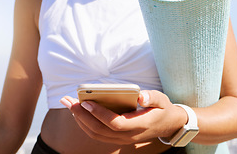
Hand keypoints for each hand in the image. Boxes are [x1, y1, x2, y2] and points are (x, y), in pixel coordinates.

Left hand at [60, 90, 187, 144]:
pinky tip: (79, 114)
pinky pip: (98, 134)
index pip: (116, 123)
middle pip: (101, 130)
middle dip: (82, 116)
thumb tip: (140, 97)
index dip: (99, 114)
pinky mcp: (118, 138)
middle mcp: (129, 135)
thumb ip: (152, 97)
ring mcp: (123, 139)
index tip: (86, 102)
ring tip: (70, 105)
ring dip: (80, 120)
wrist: (168, 125)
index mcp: (140, 125)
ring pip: (97, 134)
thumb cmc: (163, 109)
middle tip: (69, 101)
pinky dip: (86, 125)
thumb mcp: (162, 100)